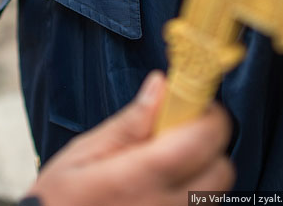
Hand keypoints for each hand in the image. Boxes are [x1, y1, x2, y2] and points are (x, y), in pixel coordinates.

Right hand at [24, 71, 233, 205]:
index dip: (209, 115)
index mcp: (139, 178)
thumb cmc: (60, 198)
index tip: (193, 104)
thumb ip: (129, 122)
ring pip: (215, 193)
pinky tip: (162, 185)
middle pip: (222, 171)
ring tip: (165, 163)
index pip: (202, 140)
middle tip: (178, 133)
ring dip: (202, 171)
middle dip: (209, 145)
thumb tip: (160, 87)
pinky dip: (191, 193)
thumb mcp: (84, 152)